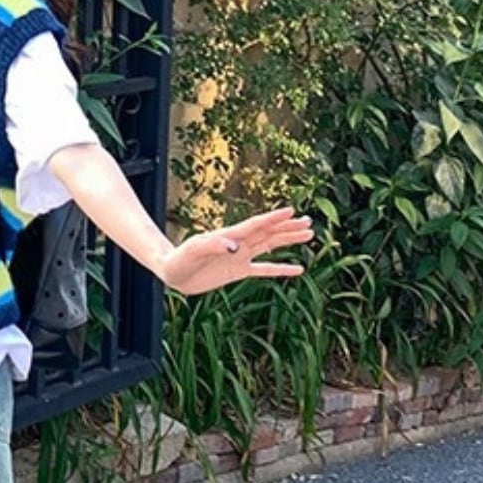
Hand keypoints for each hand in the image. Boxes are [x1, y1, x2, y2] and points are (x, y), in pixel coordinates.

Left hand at [157, 206, 313, 295]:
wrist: (173, 272)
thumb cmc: (180, 259)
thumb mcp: (193, 251)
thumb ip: (213, 246)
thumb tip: (234, 246)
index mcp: (229, 235)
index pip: (256, 225)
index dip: (273, 218)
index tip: (291, 210)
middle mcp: (239, 243)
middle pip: (268, 233)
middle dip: (288, 227)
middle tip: (309, 221)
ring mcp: (240, 256)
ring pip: (270, 246)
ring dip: (288, 240)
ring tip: (309, 235)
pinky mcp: (238, 271)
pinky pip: (264, 270)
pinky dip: (281, 269)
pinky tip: (298, 269)